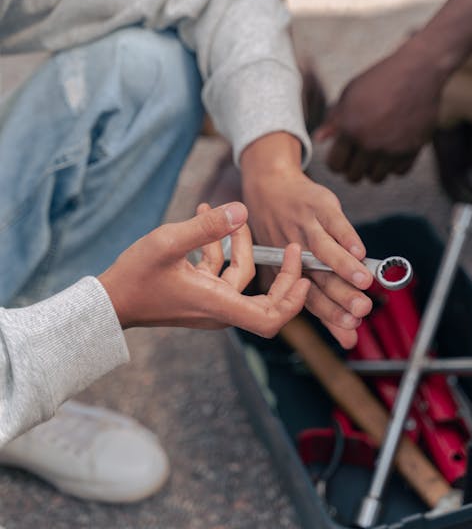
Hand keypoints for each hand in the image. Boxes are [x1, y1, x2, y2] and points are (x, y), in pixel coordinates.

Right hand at [99, 202, 309, 337]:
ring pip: (239, 276)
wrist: (110, 300)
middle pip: (265, 298)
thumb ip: (207, 226)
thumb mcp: (170, 242)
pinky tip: (203, 216)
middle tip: (291, 245)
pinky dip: (217, 248)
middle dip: (280, 270)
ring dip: (238, 245)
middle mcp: (218, 308)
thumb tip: (242, 209)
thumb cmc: (136, 276)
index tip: (305, 278)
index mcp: (218, 304)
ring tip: (219, 210)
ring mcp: (207, 302)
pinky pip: (219, 273)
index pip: (270, 319)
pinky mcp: (197, 294)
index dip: (293, 302)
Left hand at [240, 136, 373, 347]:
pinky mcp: (317, 206)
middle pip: (319, 278)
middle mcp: (295, 253)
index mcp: (288, 272)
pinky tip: (360, 250)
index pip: (311, 299)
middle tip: (361, 310)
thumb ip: (325, 304)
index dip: (331, 314)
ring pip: (323, 251)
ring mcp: (305, 228)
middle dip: (341, 295)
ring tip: (365, 281)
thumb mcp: (295, 270)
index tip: (352, 329)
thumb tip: (350, 340)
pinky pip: (332, 222)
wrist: (269, 187)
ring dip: (343, 266)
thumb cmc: (286, 235)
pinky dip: (346, 236)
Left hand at [315, 38, 447, 181]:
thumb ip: (334, 119)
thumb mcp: (350, 94)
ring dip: (373, 169)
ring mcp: (392, 149)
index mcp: (349, 128)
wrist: (418, 72)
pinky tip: (392, 152)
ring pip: (376, 179)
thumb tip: (319, 139)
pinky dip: (394, 166)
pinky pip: (398, 172)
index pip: (335, 165)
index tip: (342, 155)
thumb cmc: (379, 80)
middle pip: (354, 176)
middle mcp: (370, 143)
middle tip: (357, 157)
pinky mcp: (413, 150)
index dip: (336, 162)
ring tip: (374, 156)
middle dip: (353, 168)